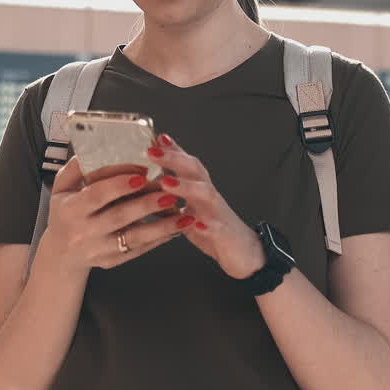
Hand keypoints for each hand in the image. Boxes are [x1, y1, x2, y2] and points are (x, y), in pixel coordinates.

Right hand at [40, 157, 183, 274]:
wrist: (61, 252)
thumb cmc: (64, 214)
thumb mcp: (61, 188)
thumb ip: (76, 168)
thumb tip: (92, 149)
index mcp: (70, 210)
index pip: (97, 195)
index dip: (119, 185)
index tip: (141, 175)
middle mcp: (84, 232)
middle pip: (120, 217)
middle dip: (147, 204)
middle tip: (170, 192)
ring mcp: (99, 250)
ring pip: (135, 238)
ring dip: (161, 225)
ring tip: (182, 213)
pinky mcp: (113, 261)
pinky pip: (140, 250)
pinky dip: (160, 238)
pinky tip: (175, 226)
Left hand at [147, 134, 265, 279]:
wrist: (244, 252)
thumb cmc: (213, 229)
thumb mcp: (188, 210)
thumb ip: (170, 198)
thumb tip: (145, 187)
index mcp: (198, 190)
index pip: (185, 163)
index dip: (172, 149)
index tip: (156, 137)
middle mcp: (208, 196)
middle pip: (194, 170)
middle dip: (174, 159)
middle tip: (153, 151)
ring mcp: (217, 212)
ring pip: (205, 193)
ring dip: (185, 186)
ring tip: (166, 182)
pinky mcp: (224, 232)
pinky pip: (216, 227)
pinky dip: (206, 225)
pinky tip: (196, 224)